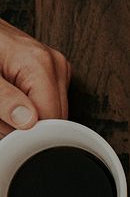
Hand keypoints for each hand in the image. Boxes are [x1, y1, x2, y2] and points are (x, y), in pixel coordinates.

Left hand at [0, 18, 69, 137]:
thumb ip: (4, 99)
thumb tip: (27, 121)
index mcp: (41, 64)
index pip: (51, 118)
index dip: (29, 132)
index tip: (9, 130)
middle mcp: (55, 65)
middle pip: (54, 118)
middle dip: (26, 125)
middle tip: (1, 112)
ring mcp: (57, 69)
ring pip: (51, 114)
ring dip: (25, 118)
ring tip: (3, 103)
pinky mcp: (53, 73)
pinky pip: (47, 104)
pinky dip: (28, 108)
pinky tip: (12, 97)